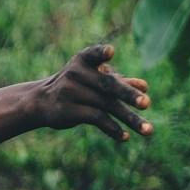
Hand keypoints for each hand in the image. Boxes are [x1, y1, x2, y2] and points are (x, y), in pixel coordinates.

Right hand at [33, 44, 153, 141]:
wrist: (41, 102)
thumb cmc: (75, 87)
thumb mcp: (93, 80)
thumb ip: (118, 81)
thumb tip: (145, 86)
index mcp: (83, 61)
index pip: (93, 54)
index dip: (101, 53)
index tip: (110, 52)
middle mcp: (75, 74)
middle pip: (107, 85)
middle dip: (128, 94)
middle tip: (147, 103)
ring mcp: (70, 92)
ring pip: (106, 106)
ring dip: (130, 119)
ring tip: (148, 130)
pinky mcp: (68, 110)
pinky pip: (96, 119)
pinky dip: (113, 128)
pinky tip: (125, 137)